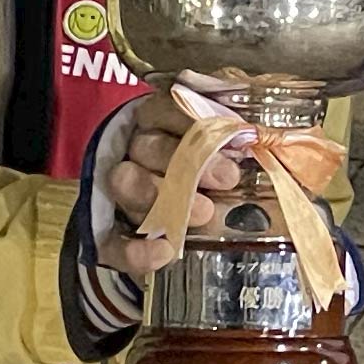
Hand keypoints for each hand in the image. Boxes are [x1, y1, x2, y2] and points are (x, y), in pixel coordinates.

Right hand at [99, 88, 249, 274]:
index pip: (164, 109)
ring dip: (162, 196)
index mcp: (155, 123)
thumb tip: (257, 136)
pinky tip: (162, 253)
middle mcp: (131, 153)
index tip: (235, 135)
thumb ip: (231, 141)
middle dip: (187, 162)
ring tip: (203, 213)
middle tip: (228, 178)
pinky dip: (134, 250)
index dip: (193, 121)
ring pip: (125, 183)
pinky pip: (112, 242)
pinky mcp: (107, 236)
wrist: (168, 221)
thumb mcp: (220, 152)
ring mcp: (116, 194)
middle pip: (148, 146)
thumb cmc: (206, 175)